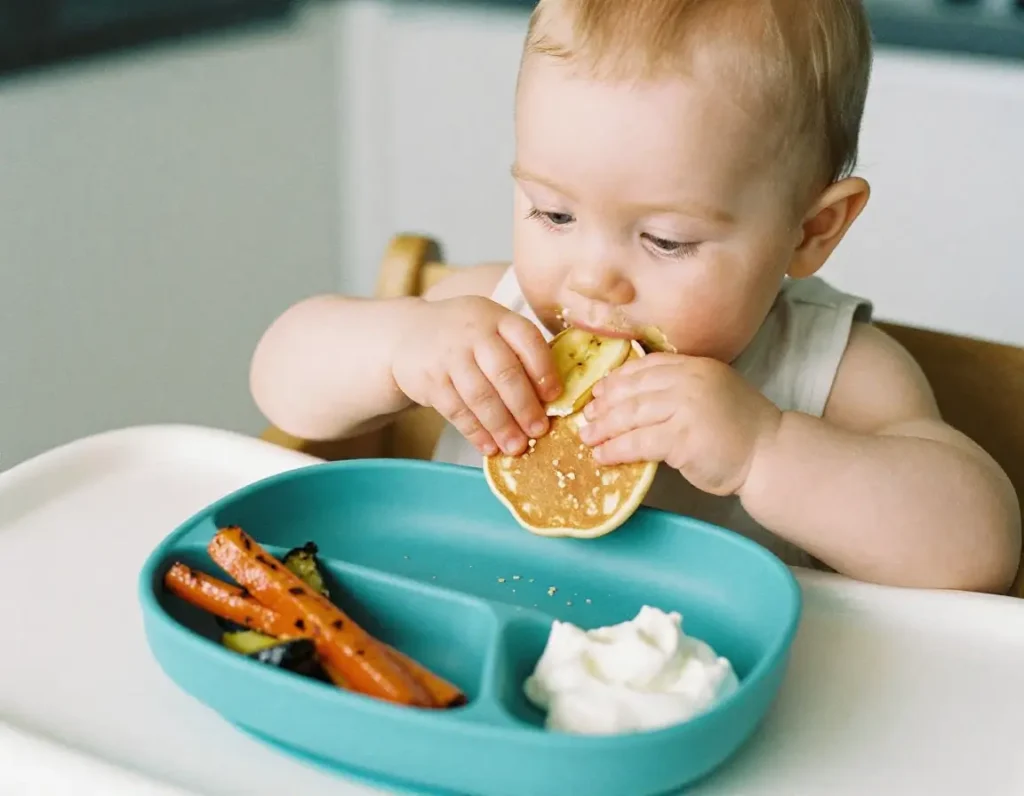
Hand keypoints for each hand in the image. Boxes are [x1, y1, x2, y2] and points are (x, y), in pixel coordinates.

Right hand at [391, 296, 561, 455]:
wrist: (407, 333)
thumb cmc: (464, 337)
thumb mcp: (491, 328)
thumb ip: (517, 353)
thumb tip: (551, 399)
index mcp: (498, 317)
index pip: (528, 340)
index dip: (544, 370)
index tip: (554, 396)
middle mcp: (473, 332)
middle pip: (504, 372)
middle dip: (524, 406)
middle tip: (539, 431)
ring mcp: (448, 356)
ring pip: (480, 396)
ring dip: (501, 426)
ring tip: (516, 447)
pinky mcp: (430, 379)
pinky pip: (456, 410)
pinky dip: (475, 432)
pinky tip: (488, 446)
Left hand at [577, 353, 781, 496]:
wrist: (771, 453)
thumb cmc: (741, 429)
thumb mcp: (712, 393)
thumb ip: (680, 389)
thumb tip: (634, 400)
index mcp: (695, 366)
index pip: (646, 367)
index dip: (618, 379)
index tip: (599, 392)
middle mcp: (689, 381)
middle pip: (633, 389)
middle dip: (605, 404)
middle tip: (586, 417)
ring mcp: (686, 408)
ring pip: (631, 414)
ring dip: (603, 428)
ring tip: (586, 438)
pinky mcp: (682, 438)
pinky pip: (638, 442)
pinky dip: (616, 449)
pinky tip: (602, 456)